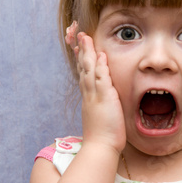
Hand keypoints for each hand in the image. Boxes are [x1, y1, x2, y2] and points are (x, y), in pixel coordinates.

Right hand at [75, 32, 125, 152]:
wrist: (99, 149)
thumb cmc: (102, 136)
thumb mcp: (99, 115)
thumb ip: (98, 103)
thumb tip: (99, 95)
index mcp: (88, 96)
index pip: (83, 72)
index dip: (81, 57)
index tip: (78, 45)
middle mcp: (89, 93)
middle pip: (82, 66)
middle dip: (80, 49)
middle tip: (77, 33)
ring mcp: (95, 95)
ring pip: (89, 69)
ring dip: (87, 52)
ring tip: (84, 37)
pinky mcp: (104, 99)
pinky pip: (101, 80)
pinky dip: (100, 67)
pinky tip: (100, 55)